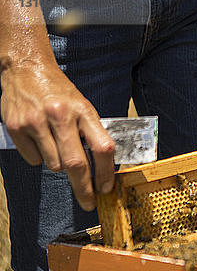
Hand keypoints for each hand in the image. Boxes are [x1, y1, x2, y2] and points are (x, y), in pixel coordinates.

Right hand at [0, 61, 114, 210]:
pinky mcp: (16, 126)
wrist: (27, 68)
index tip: (106, 188)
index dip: (106, 172)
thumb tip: (104, 166)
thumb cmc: (60, 92)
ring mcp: (37, 121)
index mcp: (83, 110)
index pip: (102, 147)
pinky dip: (38, 157)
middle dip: (84, 187)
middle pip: (77, 163)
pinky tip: (38, 139)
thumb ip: (91, 132)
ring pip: (54, 165)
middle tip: (88, 202)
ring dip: (58, 164)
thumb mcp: (82, 106)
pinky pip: (33, 159)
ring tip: (56, 145)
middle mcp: (61, 115)